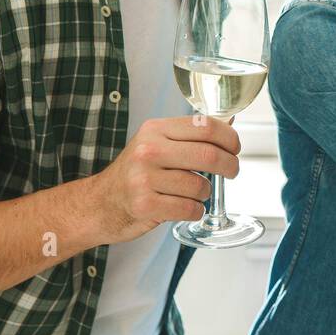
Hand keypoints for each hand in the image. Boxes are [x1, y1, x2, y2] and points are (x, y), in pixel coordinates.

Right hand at [87, 114, 239, 242]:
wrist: (100, 204)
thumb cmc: (136, 174)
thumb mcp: (157, 144)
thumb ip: (190, 135)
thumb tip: (229, 123)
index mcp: (155, 130)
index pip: (205, 126)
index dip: (229, 138)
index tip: (235, 148)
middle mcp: (148, 150)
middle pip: (209, 155)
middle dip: (230, 166)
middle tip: (232, 171)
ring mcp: (144, 178)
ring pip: (201, 186)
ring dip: (205, 194)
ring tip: (192, 193)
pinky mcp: (144, 205)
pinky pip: (190, 209)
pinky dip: (195, 211)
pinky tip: (185, 208)